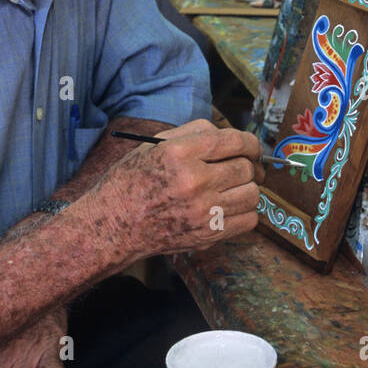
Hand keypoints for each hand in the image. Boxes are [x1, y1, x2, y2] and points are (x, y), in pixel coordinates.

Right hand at [93, 118, 265, 258]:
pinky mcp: (208, 235)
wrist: (115, 224)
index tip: (252, 147)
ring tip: (234, 187)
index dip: (251, 143)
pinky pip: (248, 220)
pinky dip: (245, 212)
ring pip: (253, 194)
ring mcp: (203, 211)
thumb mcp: (155, 144)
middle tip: (242, 168)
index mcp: (180, 153)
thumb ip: (194, 132)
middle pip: (246, 168)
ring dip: (248, 188)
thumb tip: (227, 134)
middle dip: (248, 165)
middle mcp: (194, 181)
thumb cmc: (132, 181)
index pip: (235, 142)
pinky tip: (230, 207)